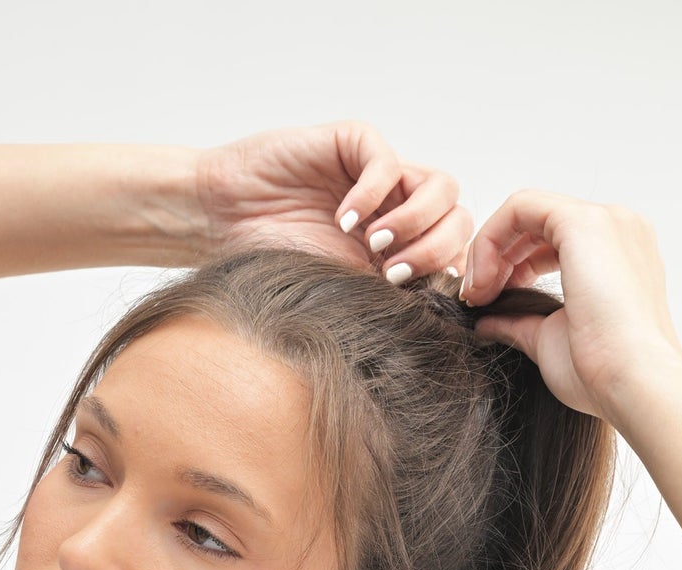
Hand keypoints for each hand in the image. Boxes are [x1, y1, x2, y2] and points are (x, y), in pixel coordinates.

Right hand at [194, 121, 469, 284]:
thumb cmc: (273, 262)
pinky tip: (343, 219)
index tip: (415, 296)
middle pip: (457, 217)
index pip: (455, 251)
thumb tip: (438, 314)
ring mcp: (381, 176)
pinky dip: (374, 194)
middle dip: (434, 249)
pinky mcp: (355, 145)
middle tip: (392, 272)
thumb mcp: (342, 290)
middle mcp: (399, 209)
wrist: (224, 224)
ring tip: (374, 244)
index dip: (446, 271)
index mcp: (402, 247)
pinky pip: (389, 161)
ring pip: (440, 186)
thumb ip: (389, 295)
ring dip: (415, 221)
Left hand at [463, 191, 681, 419]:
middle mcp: (616, 229)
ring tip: (477, 294)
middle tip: (475, 299)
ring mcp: (605, 220)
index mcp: (616, 256)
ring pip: (527, 209)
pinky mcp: (584, 222)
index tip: (486, 302)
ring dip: (490, 248)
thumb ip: (520, 324)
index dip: (511, 264)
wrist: (630, 384)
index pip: (551, 240)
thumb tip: (485, 324)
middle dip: (496, 256)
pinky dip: (491, 238)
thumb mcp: (550, 342)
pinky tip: (483, 281)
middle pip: (538, 222)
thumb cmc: (600, 374)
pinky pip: (521, 207)